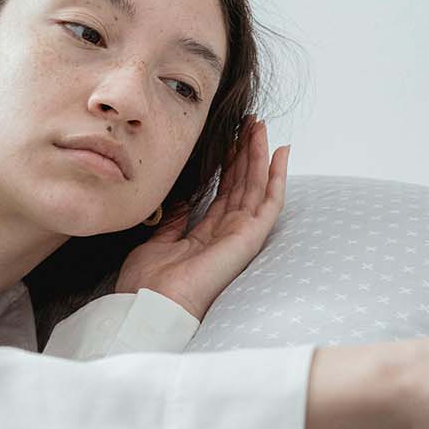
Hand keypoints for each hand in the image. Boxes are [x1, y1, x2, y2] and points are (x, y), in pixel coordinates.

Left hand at [114, 116, 289, 320]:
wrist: (151, 305)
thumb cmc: (148, 284)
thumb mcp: (157, 242)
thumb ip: (175, 221)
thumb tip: (182, 200)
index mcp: (206, 237)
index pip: (223, 194)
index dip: (227, 165)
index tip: (228, 139)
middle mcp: (227, 235)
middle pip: (242, 186)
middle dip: (246, 152)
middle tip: (249, 123)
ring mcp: (241, 236)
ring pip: (256, 187)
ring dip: (260, 155)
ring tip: (260, 126)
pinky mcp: (250, 238)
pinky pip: (270, 202)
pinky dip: (278, 177)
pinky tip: (280, 152)